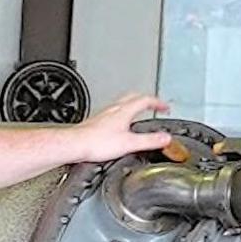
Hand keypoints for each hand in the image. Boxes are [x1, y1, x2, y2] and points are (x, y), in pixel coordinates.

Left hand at [62, 94, 176, 164]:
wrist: (75, 144)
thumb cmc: (96, 142)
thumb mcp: (129, 143)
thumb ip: (149, 140)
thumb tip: (165, 138)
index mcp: (124, 111)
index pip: (146, 100)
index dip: (158, 103)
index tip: (165, 107)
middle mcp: (114, 109)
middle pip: (133, 97)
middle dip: (146, 100)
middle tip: (154, 105)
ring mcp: (104, 114)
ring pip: (122, 103)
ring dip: (133, 105)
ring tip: (139, 112)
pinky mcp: (96, 122)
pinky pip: (113, 112)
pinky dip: (122, 114)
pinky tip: (119, 124)